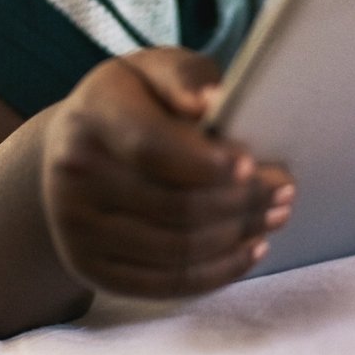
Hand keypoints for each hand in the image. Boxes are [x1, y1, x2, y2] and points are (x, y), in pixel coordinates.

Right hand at [40, 47, 292, 298]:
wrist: (69, 150)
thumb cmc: (131, 103)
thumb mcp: (152, 70)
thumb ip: (183, 77)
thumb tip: (209, 100)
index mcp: (94, 116)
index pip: (152, 148)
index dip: (207, 163)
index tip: (253, 164)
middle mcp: (74, 176)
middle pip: (173, 205)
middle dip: (241, 202)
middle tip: (285, 191)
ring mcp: (77, 228)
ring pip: (175, 249)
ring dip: (237, 236)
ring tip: (275, 216)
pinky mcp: (90, 268)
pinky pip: (163, 283)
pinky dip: (215, 272)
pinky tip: (248, 250)